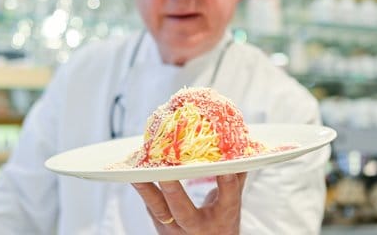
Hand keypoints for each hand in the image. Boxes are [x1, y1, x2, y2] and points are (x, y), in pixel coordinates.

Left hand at [132, 172, 246, 234]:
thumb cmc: (222, 225)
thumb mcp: (232, 206)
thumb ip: (235, 179)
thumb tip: (242, 149)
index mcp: (222, 220)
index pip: (227, 200)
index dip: (227, 183)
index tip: (226, 167)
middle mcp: (198, 229)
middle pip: (184, 212)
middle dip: (174, 191)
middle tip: (166, 172)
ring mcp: (175, 230)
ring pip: (159, 210)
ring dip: (147, 189)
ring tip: (135, 171)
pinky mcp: (160, 226)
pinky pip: (150, 206)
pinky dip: (143, 187)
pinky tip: (134, 170)